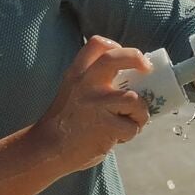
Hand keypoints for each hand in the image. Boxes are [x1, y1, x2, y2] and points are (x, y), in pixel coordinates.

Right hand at [32, 35, 150, 171]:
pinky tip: (117, 137)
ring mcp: (97, 104)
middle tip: (146, 69)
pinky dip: (130, 133)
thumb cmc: (67, 122)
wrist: (48, 150)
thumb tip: (133, 80)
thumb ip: (94, 81)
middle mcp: (86, 83)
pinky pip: (132, 127)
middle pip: (116, 58)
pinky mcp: (107, 126)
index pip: (97, 44)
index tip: (128, 59)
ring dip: (140, 113)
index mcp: (77, 73)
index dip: (118, 47)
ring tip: (129, 122)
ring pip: (134, 99)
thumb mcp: (73, 91)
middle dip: (137, 58)